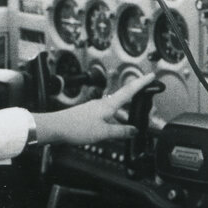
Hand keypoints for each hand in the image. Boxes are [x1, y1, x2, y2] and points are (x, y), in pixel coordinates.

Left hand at [31, 71, 158, 147]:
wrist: (55, 127)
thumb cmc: (76, 127)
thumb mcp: (103, 132)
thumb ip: (120, 132)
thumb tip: (134, 131)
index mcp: (108, 105)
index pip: (129, 91)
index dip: (142, 83)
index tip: (151, 75)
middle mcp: (102, 104)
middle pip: (123, 101)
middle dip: (135, 104)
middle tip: (144, 109)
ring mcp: (94, 108)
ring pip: (114, 111)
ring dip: (123, 117)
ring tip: (129, 128)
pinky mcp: (88, 115)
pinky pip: (106, 116)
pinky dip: (113, 122)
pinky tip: (112, 131)